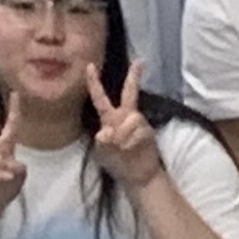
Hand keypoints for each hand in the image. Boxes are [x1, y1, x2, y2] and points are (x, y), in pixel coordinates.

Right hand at [0, 91, 25, 219]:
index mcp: (4, 148)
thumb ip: (20, 168)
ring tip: (9, 176)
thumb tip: (11, 163)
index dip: (14, 109)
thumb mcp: (19, 178)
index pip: (11, 125)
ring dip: (0, 164)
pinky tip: (6, 177)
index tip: (15, 92)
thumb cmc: (3, 190)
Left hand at [90, 64, 160, 188]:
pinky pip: (138, 131)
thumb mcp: (103, 154)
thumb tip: (104, 132)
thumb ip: (102, 143)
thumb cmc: (118, 163)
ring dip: (123, 135)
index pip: (100, 97)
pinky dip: (131, 142)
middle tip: (140, 62)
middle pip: (129, 93)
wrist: (138, 176)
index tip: (90, 65)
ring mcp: (138, 123)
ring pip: (130, 119)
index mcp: (109, 118)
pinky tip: (131, 150)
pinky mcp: (148, 132)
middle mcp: (125, 116)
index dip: (94, 82)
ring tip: (123, 148)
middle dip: (134, 77)